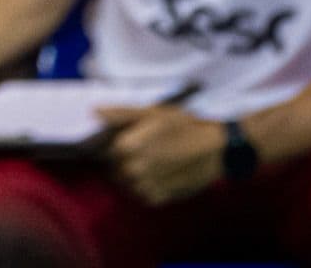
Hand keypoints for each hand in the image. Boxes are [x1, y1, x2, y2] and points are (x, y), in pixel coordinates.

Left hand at [96, 105, 225, 204]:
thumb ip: (120, 114)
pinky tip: (160, 176)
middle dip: (125, 161)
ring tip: (153, 164)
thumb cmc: (183, 125)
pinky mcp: (160, 198)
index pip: (106, 151)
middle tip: (146, 152)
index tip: (131, 141)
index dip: (117, 146)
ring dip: (134, 176)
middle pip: (115, 169)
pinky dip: (147, 188)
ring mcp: (146, 186)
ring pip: (127, 184)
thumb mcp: (151, 113)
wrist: (216, 148)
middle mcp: (132, 169)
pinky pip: (143, 196)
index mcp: (126, 147)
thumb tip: (94, 112)